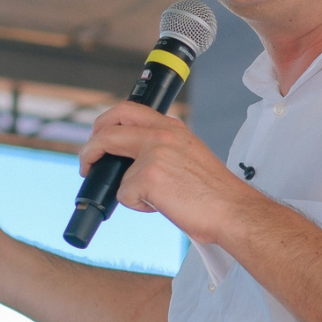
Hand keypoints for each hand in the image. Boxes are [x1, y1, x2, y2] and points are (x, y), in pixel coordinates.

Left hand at [79, 102, 260, 245]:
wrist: (233, 211)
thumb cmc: (215, 193)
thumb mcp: (189, 156)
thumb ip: (163, 150)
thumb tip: (133, 162)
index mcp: (172, 127)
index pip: (128, 110)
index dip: (106, 122)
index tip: (100, 136)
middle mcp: (162, 134)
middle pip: (108, 128)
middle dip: (90, 146)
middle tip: (88, 162)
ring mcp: (154, 153)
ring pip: (115, 169)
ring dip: (126, 189)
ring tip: (154, 200)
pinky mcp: (148, 177)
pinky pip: (124, 195)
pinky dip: (139, 206)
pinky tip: (163, 207)